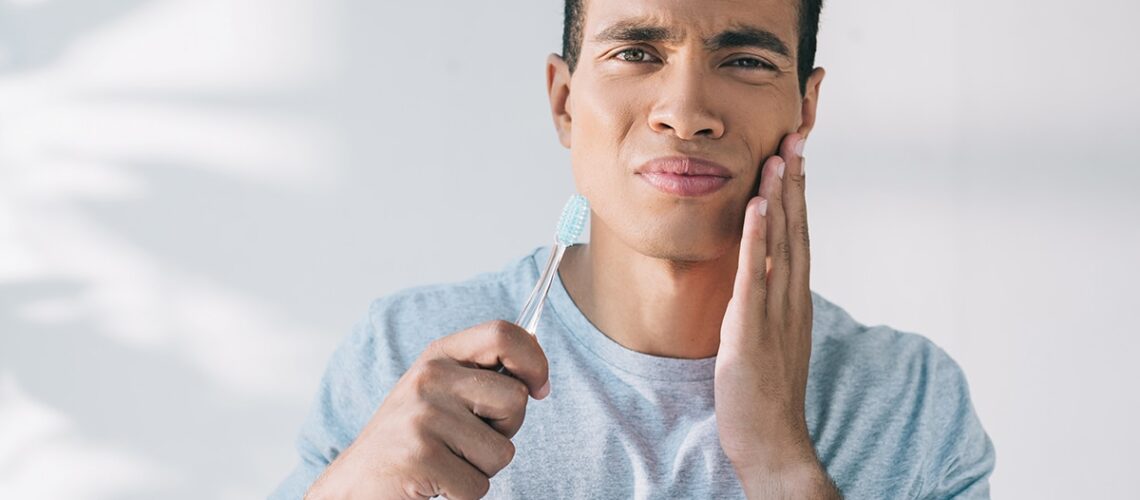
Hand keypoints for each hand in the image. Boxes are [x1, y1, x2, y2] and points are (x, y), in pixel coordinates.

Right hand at [305, 320, 549, 499]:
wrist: (357, 481)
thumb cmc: (410, 437)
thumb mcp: (440, 392)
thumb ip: (481, 376)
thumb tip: (537, 377)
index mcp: (439, 356)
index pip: (503, 334)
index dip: (535, 360)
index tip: (539, 387)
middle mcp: (430, 378)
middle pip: (516, 400)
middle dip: (505, 429)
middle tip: (467, 438)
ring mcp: (424, 417)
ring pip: (502, 450)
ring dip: (481, 467)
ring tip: (446, 459)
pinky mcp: (421, 457)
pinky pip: (479, 484)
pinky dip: (463, 491)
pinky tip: (435, 479)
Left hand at [715, 133, 837, 495]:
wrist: (772, 440)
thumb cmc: (764, 395)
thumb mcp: (767, 339)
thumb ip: (765, 307)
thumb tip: (757, 277)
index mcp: (795, 300)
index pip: (799, 237)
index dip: (797, 196)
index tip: (795, 158)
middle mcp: (793, 299)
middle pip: (797, 230)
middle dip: (794, 182)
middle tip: (795, 137)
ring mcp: (777, 313)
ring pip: (783, 244)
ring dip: (781, 198)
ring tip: (779, 156)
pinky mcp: (753, 329)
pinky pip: (756, 275)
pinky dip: (759, 239)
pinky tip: (758, 207)